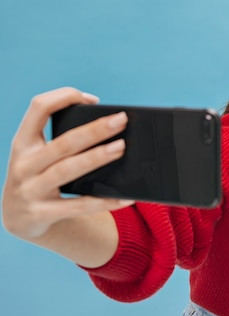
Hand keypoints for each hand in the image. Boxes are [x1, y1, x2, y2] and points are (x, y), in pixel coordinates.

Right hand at [2, 87, 134, 241]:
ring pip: (68, 170)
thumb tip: (109, 127)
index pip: (39, 108)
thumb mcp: (38, 155)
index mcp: (23, 143)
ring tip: (122, 148)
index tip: (92, 99)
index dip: (65, 97)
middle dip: (94, 130)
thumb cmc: (38, 175)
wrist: (17, 218)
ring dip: (97, 157)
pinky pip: (78, 206)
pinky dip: (104, 201)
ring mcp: (31, 191)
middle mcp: (23, 165)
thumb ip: (62, 140)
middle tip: (121, 120)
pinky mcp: (42, 214)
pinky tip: (125, 197)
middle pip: (63, 142)